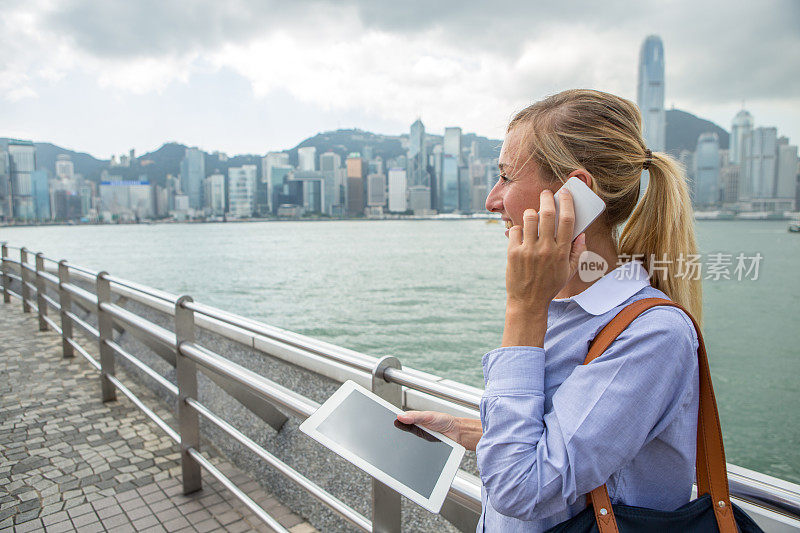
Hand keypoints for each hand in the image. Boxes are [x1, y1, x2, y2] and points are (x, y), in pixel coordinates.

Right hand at [396, 411, 482, 450]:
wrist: (456, 433)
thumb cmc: (445, 421)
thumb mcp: (428, 416)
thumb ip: (415, 416)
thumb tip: (401, 416)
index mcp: (415, 417)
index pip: (401, 418)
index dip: (394, 419)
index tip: (387, 421)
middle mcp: (415, 426)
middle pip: (400, 430)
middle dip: (394, 432)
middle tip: (389, 432)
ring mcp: (418, 436)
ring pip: (405, 440)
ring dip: (401, 442)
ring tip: (397, 441)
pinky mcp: (421, 446)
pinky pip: (413, 449)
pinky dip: (410, 450)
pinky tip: (408, 450)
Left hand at [505, 189, 586, 313]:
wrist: (528, 302)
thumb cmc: (550, 285)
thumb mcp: (569, 272)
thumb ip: (577, 252)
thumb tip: (582, 234)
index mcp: (562, 252)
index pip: (567, 220)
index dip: (567, 202)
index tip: (564, 193)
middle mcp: (546, 249)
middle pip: (548, 213)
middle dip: (547, 198)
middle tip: (546, 194)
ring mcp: (528, 250)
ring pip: (530, 217)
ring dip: (532, 212)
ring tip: (533, 214)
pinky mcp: (513, 253)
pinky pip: (515, 230)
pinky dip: (518, 228)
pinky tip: (521, 234)